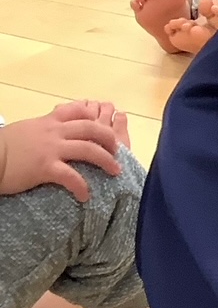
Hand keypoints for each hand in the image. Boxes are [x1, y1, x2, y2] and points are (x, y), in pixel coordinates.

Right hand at [0, 102, 124, 200]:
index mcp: (49, 121)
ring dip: (106, 161)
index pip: (79, 111)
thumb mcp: (25, 129)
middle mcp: (53, 132)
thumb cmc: (3, 146)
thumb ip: (43, 129)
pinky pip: (71, 176)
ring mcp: (51, 148)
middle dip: (109, 139)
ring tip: (116, 171)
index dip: (96, 117)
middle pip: (92, 128)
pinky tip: (86, 196)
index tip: (105, 126)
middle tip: (117, 151)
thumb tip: (52, 133)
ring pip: (89, 150)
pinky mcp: (45, 167)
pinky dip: (82, 186)